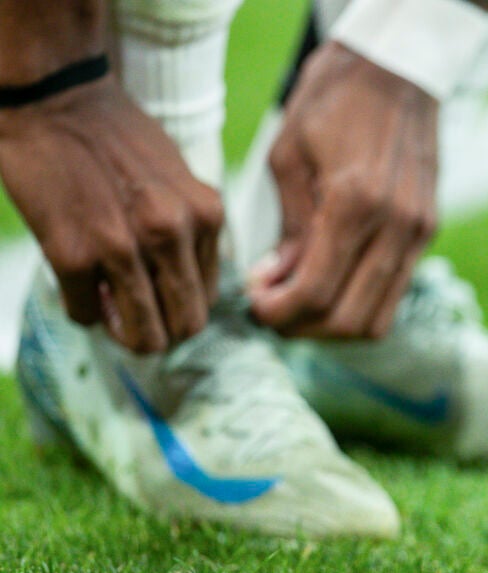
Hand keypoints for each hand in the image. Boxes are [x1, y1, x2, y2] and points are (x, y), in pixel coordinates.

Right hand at [0, 74, 223, 353]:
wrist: (56, 100)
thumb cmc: (118, 138)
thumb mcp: (180, 180)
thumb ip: (193, 230)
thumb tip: (195, 285)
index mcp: (205, 215)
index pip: (210, 297)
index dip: (182, 305)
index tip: (160, 297)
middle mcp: (172, 235)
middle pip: (185, 326)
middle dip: (161, 331)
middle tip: (136, 316)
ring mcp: (122, 248)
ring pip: (144, 336)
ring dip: (125, 331)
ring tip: (108, 304)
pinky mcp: (72, 255)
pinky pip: (86, 315)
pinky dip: (83, 308)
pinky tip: (77, 280)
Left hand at [250, 42, 438, 339]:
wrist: (398, 67)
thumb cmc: (334, 98)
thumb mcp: (288, 154)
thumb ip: (288, 226)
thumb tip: (279, 279)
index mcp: (356, 201)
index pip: (317, 292)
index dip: (278, 311)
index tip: (254, 301)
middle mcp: (397, 224)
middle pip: (350, 320)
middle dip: (302, 327)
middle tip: (271, 309)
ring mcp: (419, 230)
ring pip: (379, 317)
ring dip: (334, 324)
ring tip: (300, 301)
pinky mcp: (428, 228)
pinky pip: (395, 290)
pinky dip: (359, 302)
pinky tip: (331, 281)